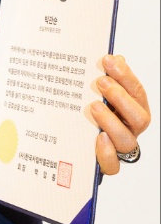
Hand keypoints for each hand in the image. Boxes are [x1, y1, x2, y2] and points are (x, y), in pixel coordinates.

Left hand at [89, 54, 150, 175]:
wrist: (84, 144)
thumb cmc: (96, 113)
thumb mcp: (100, 92)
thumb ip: (108, 77)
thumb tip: (113, 58)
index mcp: (133, 109)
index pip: (137, 92)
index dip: (125, 76)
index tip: (108, 60)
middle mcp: (131, 129)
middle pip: (139, 117)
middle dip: (121, 97)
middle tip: (100, 81)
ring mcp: (121, 147)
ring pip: (127, 141)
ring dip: (112, 122)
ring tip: (94, 107)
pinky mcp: (108, 164)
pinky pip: (113, 166)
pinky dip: (106, 153)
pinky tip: (98, 138)